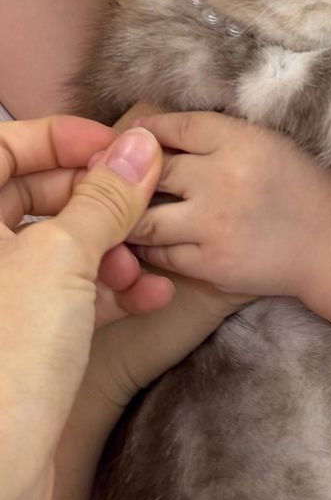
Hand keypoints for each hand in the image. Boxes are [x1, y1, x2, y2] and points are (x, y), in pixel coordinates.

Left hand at [0, 116, 164, 499]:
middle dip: (98, 202)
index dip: (61, 138)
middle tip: (143, 205)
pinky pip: (68, 289)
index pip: (3, 146)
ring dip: (112, 250)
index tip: (116, 147)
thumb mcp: (63, 261)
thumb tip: (138, 147)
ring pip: (59, 245)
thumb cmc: (6, 361)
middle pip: (37, 195)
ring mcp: (0, 294)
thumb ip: (104, 198)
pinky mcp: (22, 331)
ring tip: (144, 268)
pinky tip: (147, 297)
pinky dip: (108, 288)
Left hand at [128, 111, 330, 296]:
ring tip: (123, 210)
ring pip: (143, 217)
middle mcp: (225, 178)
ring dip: (129, 213)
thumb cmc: (302, 187)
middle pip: (151, 169)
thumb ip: (221, 134)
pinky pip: (160, 252)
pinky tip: (152, 237)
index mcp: (244, 139)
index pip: (176, 126)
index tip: (137, 136)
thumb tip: (157, 129)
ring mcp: (216, 224)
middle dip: (131, 172)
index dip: (149, 131)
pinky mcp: (213, 263)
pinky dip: (149, 245)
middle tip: (118, 175)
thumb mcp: (271, 141)